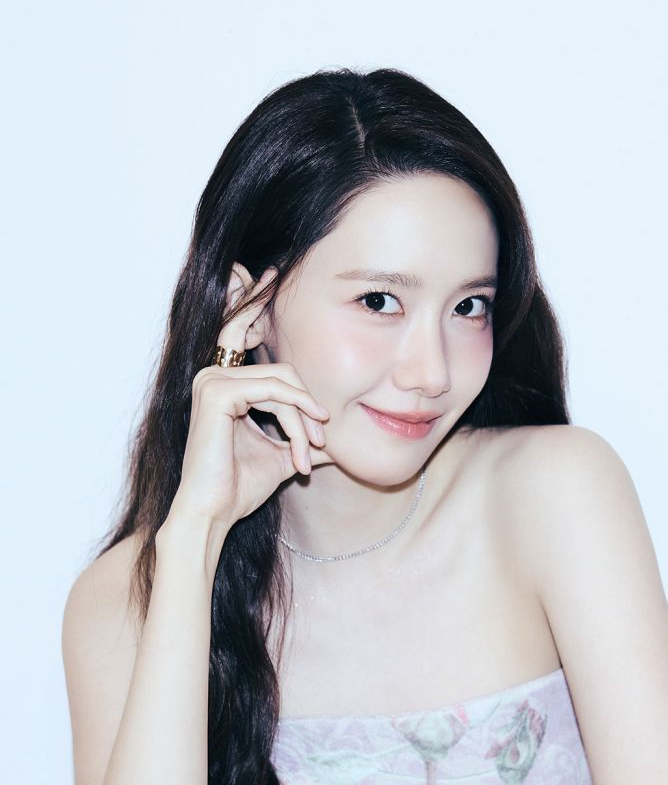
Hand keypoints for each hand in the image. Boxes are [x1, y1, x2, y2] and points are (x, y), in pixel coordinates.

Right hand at [168, 290, 332, 533]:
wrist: (213, 514)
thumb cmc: (239, 488)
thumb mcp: (284, 454)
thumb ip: (306, 436)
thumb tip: (341, 440)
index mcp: (223, 383)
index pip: (244, 333)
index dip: (255, 300)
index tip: (271, 270)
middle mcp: (213, 375)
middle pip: (282, 369)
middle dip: (308, 404)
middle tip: (321, 441)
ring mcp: (210, 381)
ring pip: (282, 383)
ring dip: (304, 420)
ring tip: (311, 454)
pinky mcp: (215, 393)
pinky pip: (273, 392)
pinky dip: (295, 418)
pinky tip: (304, 443)